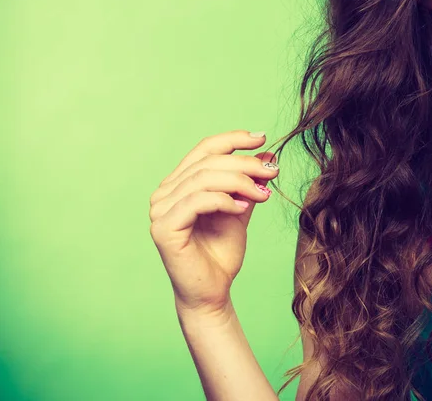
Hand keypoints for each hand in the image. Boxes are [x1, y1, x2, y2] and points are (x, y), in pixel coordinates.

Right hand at [149, 130, 278, 316]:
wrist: (212, 293)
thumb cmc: (221, 253)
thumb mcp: (240, 209)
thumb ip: (248, 183)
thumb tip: (267, 153)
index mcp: (178, 183)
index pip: (203, 149)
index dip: (232, 139)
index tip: (262, 138)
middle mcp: (164, 192)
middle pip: (207, 162)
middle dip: (244, 163)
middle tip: (271, 172)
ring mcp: (160, 210)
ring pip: (203, 179)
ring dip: (239, 182)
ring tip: (263, 193)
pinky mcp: (164, 228)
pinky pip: (197, 201)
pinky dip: (224, 200)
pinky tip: (243, 208)